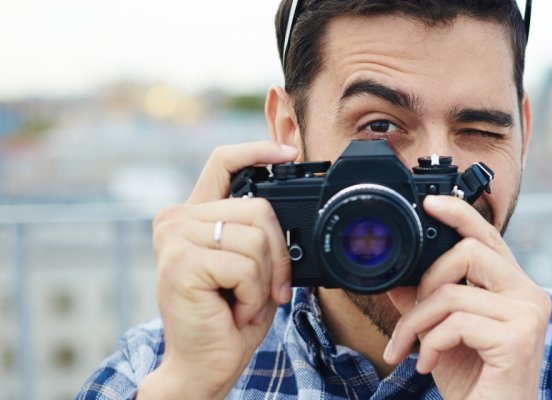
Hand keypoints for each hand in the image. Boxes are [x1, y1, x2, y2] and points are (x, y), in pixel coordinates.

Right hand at [140, 142, 296, 398]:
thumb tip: (289, 207)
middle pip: (259, 208)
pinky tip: (233, 309)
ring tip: (242, 300)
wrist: (205, 362)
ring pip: (256, 238)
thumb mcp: (251, 264)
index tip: (290, 153)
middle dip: (278, 254)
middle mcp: (177, 219)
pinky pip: (245, 266)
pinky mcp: (181, 262)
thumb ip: (257, 231)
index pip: (223, 162)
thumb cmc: (230, 316)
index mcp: (194, 215)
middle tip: (267, 289)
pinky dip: (252, 295)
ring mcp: (175, 237)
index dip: (259, 150)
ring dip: (264, 280)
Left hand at [382, 195, 551, 399]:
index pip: (490, 238)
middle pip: (471, 252)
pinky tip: (429, 365)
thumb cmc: (475, 388)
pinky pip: (455, 322)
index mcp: (517, 290)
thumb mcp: (441, 339)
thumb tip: (398, 278)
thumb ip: (425, 305)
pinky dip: (430, 344)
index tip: (431, 202)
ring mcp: (528, 316)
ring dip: (417, 324)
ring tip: (410, 351)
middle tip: (411, 317)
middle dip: (427, 281)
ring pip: (453, 292)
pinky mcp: (518, 339)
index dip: (461, 214)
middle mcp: (530, 296)